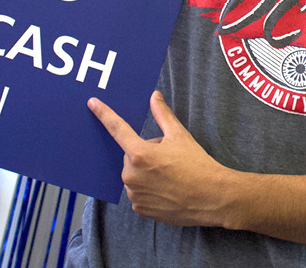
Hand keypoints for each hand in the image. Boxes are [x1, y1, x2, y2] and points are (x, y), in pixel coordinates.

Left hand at [89, 91, 234, 226]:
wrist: (213, 197)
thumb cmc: (197, 165)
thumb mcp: (180, 135)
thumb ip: (162, 115)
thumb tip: (154, 96)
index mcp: (140, 154)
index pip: (117, 129)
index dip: (104, 114)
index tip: (92, 104)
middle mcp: (132, 175)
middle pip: (131, 156)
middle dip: (145, 153)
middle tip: (167, 158)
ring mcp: (135, 194)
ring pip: (134, 175)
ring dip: (146, 172)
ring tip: (170, 176)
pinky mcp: (140, 208)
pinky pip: (138, 192)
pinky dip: (148, 189)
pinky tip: (166, 190)